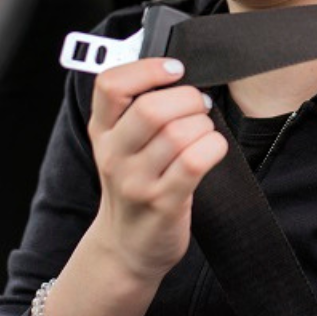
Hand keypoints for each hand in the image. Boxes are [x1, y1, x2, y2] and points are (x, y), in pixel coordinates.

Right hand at [86, 58, 227, 284]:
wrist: (126, 247)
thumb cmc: (133, 185)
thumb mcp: (120, 146)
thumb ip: (135, 110)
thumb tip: (179, 73)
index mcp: (102, 131)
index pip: (110, 84)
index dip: (147, 68)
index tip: (174, 69)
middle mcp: (114, 155)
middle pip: (151, 109)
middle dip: (188, 98)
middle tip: (199, 105)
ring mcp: (136, 182)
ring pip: (178, 133)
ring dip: (203, 125)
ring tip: (203, 131)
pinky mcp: (163, 202)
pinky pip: (195, 161)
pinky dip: (213, 146)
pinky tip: (213, 148)